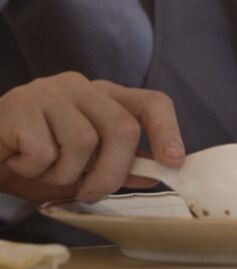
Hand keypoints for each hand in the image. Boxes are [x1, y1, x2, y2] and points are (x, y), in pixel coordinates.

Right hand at [0, 71, 184, 203]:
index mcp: (105, 96)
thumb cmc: (33, 157)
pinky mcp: (20, 103)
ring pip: (83, 142)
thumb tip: (154, 173)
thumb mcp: (82, 167)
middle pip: (123, 128)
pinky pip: (44, 151)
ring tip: (43, 169)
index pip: (151, 103)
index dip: (168, 131)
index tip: (174, 162)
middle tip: (93, 194)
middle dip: (112, 172)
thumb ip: (119, 165)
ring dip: (64, 174)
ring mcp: (51, 90)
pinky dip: (33, 170)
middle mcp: (82, 86)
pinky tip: (19, 160)